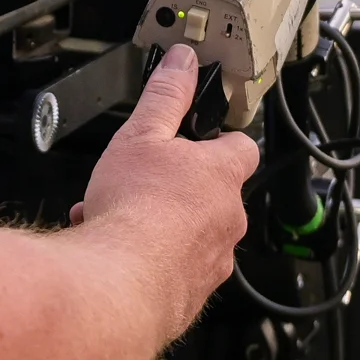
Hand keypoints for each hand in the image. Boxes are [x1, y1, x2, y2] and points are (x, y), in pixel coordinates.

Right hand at [75, 46, 258, 336]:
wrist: (118, 286)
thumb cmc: (134, 210)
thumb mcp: (142, 134)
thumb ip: (166, 96)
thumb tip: (182, 63)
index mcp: (223, 175)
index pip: (243, 147)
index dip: (221, 140)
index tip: (201, 137)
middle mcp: (229, 221)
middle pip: (214, 195)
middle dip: (178, 189)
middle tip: (140, 183)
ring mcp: (214, 262)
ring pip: (191, 236)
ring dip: (160, 226)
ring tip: (117, 219)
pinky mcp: (191, 296)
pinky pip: (174, 272)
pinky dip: (151, 262)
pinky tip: (116, 253)